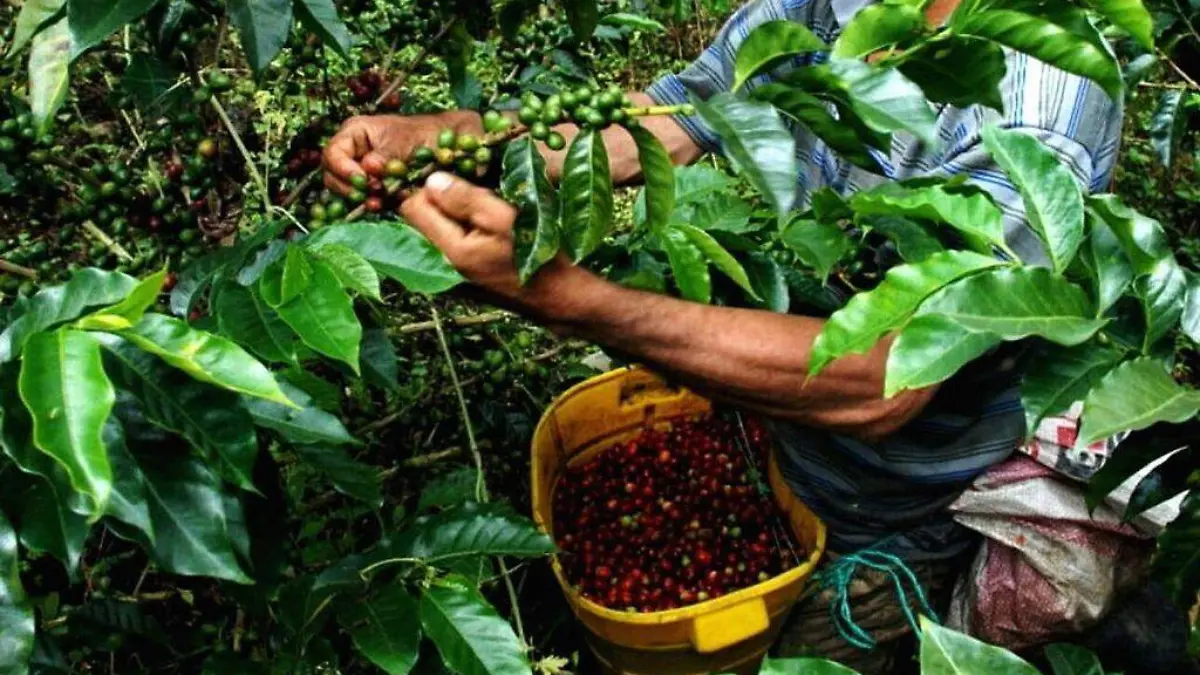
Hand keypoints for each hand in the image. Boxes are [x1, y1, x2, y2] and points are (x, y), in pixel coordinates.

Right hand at [322, 112, 480, 194]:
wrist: (450, 143)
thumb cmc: (426, 133)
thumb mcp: (405, 140)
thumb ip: (385, 155)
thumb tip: (368, 166)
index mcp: (356, 133)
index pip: (333, 153)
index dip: (343, 168)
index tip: (362, 180)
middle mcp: (354, 152)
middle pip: (333, 174)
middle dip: (349, 187)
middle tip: (370, 194)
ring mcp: (363, 171)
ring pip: (345, 190)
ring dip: (358, 198)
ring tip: (376, 202)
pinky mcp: (375, 188)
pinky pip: (363, 199)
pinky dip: (369, 204)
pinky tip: (380, 206)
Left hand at [400, 172, 592, 319]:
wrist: (556, 296)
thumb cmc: (535, 254)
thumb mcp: (504, 218)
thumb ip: (464, 198)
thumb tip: (432, 179)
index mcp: (447, 250)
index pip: (411, 207)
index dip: (428, 185)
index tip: (455, 176)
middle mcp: (438, 265)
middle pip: (419, 219)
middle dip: (439, 199)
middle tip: (473, 191)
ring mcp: (447, 275)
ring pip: (433, 231)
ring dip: (450, 214)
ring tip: (481, 210)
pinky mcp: (459, 279)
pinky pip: (446, 244)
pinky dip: (458, 231)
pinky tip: (483, 230)